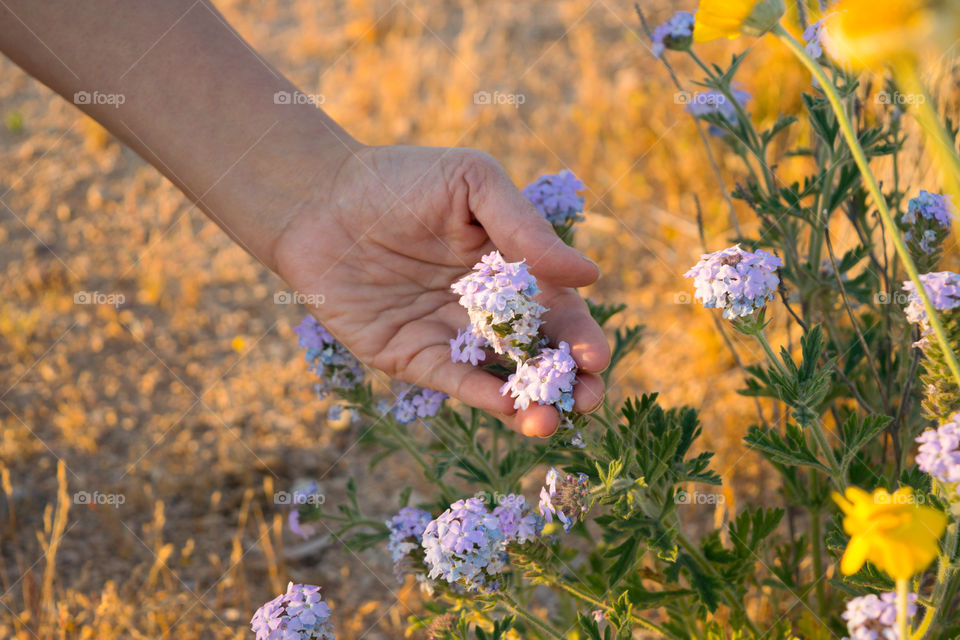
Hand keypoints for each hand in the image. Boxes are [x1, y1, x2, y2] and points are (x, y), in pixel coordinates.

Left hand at [273, 145, 609, 435]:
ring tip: (547, 420)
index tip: (595, 357)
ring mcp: (451, 336)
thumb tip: (589, 276)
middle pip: (540, 355)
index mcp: (513, 268)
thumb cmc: (400, 180)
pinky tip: (504, 404)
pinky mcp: (412, 357)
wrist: (318, 201)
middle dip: (569, 383)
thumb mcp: (472, 183)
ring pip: (502, 380)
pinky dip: (481, 396)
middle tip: (587, 399)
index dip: (582, 337)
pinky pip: (454, 382)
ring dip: (530, 405)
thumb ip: (526, 228)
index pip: (561, 311)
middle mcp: (487, 309)